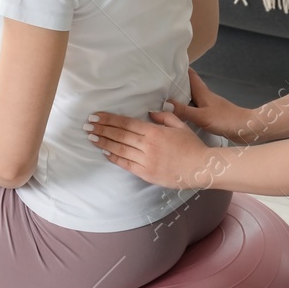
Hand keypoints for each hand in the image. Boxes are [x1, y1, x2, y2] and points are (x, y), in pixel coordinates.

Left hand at [86, 107, 218, 189]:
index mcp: (154, 132)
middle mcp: (147, 145)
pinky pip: (126, 164)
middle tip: (87, 125)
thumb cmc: (192, 145)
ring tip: (91, 137)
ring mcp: (146, 161)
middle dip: (102, 129)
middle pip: (119, 135)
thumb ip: (164, 117)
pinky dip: (114, 158)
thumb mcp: (180, 126)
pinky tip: (105, 153)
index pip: (126, 123)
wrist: (201, 168)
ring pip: (119, 149)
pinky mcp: (146, 174)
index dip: (109, 119)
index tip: (96, 116)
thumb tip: (149, 113)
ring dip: (104, 142)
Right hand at [167, 68, 258, 143]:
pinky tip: (181, 117)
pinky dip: (187, 110)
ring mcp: (208, 106)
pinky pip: (195, 109)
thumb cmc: (226, 120)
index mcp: (203, 92)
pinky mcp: (211, 115)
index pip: (190, 75)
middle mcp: (205, 97)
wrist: (246, 129)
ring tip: (166, 100)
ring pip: (191, 98)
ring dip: (181, 98)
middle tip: (161, 84)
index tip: (167, 65)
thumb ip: (184, 111)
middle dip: (176, 84)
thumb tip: (165, 104)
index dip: (180, 68)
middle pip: (189, 86)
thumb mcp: (202, 116)